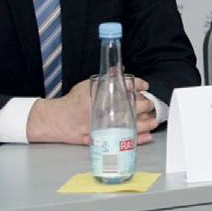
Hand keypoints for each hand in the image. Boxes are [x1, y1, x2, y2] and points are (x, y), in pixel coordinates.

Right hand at [26, 77, 157, 145]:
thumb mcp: (88, 86)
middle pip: (137, 105)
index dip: (140, 85)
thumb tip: (119, 70)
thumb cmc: (73, 102)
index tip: (144, 86)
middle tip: (150, 104)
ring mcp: (109, 124)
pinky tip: (147, 135)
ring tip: (153, 120)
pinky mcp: (107, 137)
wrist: (58, 120)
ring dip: (148, 122)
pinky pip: (126, 139)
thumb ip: (105, 79)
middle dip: (147, 104)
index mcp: (105, 93)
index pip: (129, 86)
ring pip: (136, 123)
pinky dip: (139, 138)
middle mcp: (109, 109)